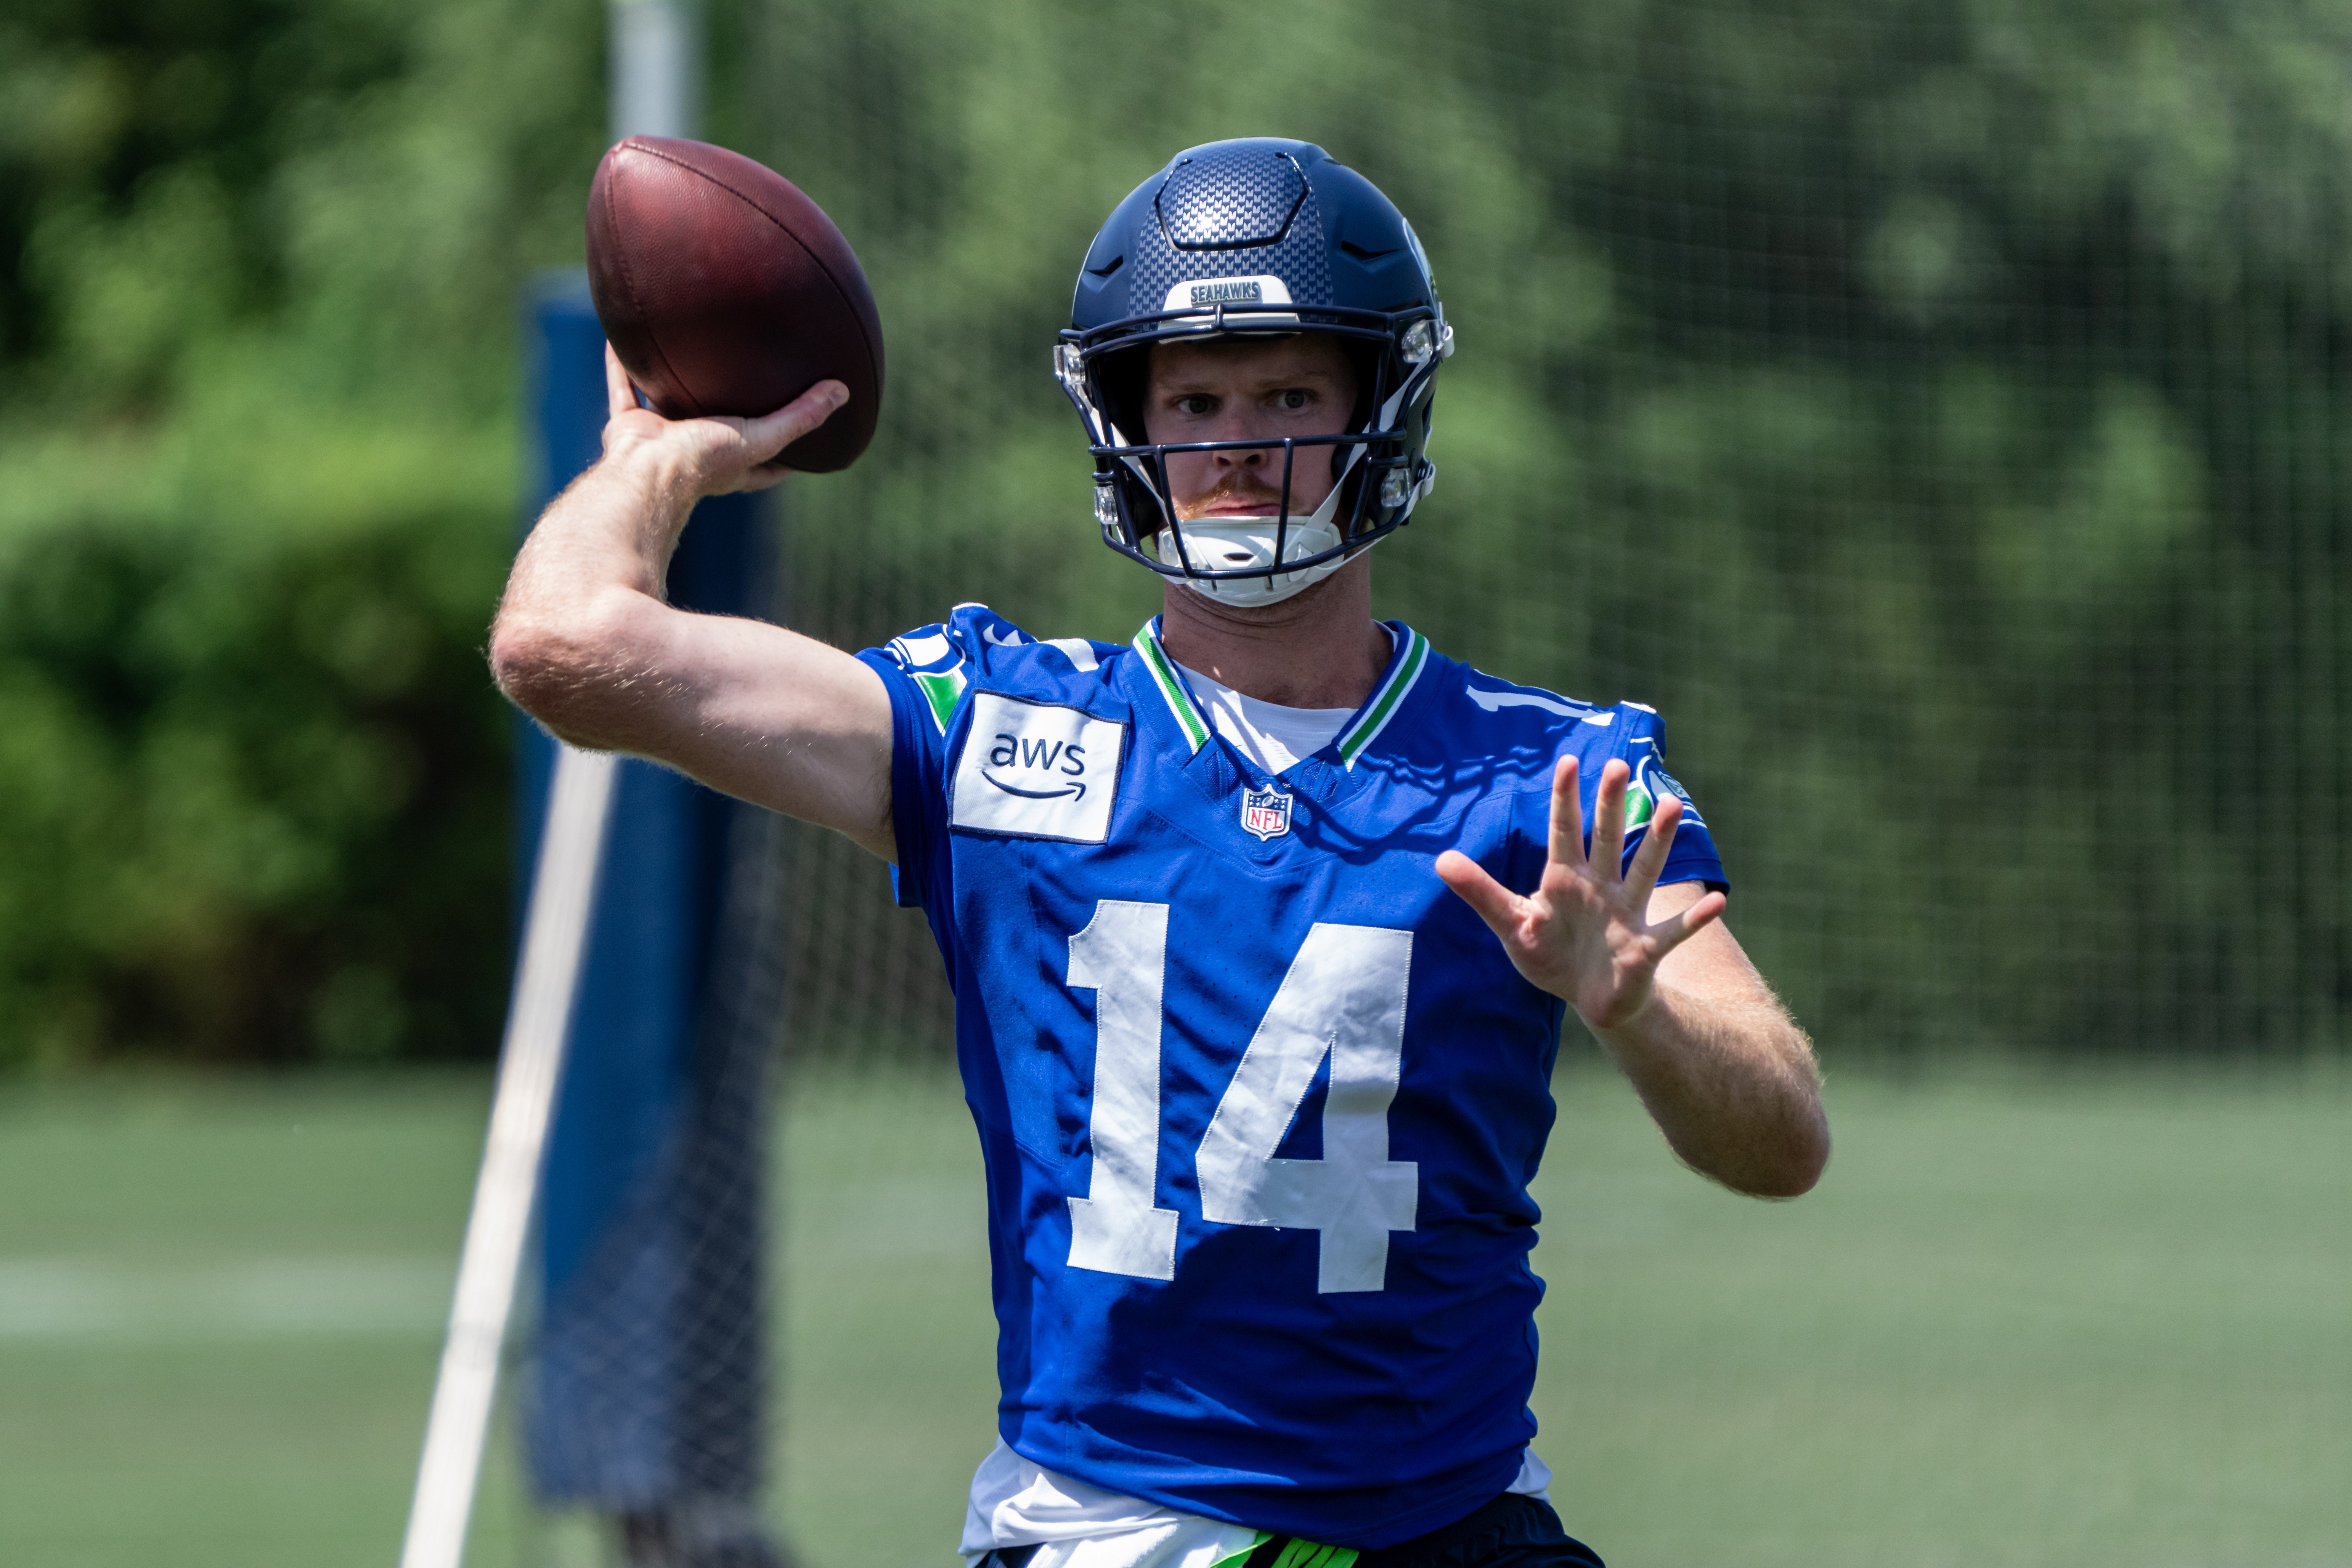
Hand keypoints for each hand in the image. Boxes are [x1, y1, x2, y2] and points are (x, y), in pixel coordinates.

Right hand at [599, 343, 848, 496]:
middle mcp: (696, 451)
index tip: (802, 426)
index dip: (786, 446)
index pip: (767, 457)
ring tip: (683, 352)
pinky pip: (624, 388)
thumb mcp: (763, 437)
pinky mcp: (630, 426)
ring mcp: (661, 438)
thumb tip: (843, 392)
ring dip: (673, 383)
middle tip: (742, 381)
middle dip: (728, 410)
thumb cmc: (704, 463)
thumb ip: (800, 417)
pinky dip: (622, 366)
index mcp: (731, 463)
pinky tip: (623, 337)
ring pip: (667, 404)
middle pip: (718, 427)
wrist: (646, 471)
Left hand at [1436, 755, 1726, 1030]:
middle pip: (1607, 839)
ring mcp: (1627, 914)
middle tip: (1618, 765)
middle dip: (1612, 805)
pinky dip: (1695, 920)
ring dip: (1659, 841)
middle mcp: (1601, 888)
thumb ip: (1480, 893)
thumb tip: (1440, 861)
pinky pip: (1674, 932)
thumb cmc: (1551, 955)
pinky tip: (1719, 902)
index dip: (1565, 800)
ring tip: (1673, 806)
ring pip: (1645, 870)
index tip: (1568, 762)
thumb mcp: (1511, 924)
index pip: (1564, 832)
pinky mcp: (1646, 949)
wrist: (1587, 997)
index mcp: (1566, 880)